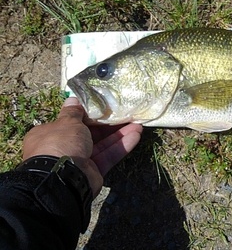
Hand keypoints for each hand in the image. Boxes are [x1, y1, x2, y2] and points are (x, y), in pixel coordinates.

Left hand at [22, 97, 142, 196]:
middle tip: (124, 113)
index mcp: (50, 134)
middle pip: (89, 132)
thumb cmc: (61, 143)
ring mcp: (79, 161)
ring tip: (137, 123)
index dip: (87, 113)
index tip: (102, 106)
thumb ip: (74, 111)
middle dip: (108, 123)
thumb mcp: (67, 122)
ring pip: (102, 144)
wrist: (62, 178)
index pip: (70, 121)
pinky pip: (108, 156)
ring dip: (119, 133)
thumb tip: (73, 98)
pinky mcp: (93, 171)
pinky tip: (136, 135)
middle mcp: (63, 147)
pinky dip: (121, 146)